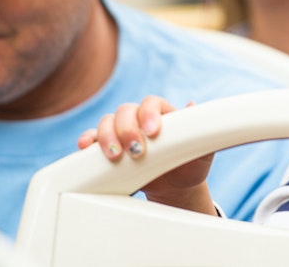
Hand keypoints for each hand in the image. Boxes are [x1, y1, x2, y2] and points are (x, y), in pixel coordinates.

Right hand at [77, 95, 216, 214]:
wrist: (177, 186)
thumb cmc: (191, 163)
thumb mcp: (203, 149)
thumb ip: (203, 129)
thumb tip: (192, 105)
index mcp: (162, 113)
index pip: (151, 102)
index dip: (149, 113)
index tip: (153, 132)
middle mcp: (139, 119)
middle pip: (125, 111)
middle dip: (127, 129)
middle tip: (135, 150)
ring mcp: (122, 132)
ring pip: (107, 122)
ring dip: (107, 136)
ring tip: (115, 155)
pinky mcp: (110, 148)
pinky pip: (93, 138)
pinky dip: (88, 140)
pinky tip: (86, 147)